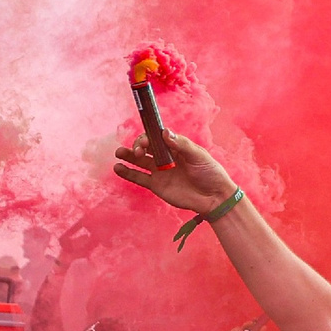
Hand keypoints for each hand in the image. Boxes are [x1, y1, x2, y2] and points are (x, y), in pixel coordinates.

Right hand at [112, 127, 238, 213]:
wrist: (213, 198)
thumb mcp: (198, 156)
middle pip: (147, 146)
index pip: (158, 136)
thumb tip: (164, 132)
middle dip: (139, 145)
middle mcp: (166, 157)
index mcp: (176, 146)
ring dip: (128, 155)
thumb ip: (181, 145)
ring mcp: (160, 171)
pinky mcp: (156, 185)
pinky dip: (127, 173)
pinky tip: (117, 168)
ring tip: (119, 153)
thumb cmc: (210, 173)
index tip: (146, 138)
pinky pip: (138, 177)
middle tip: (138, 150)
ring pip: (139, 160)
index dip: (150, 135)